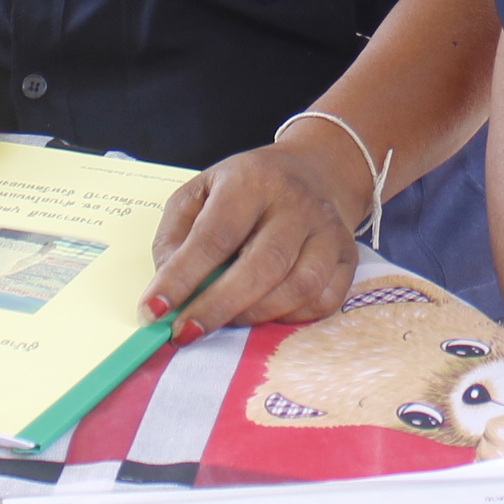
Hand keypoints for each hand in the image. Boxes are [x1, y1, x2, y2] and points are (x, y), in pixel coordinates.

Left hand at [144, 137, 368, 334]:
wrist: (315, 170)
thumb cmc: (246, 188)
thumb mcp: (200, 193)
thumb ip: (176, 236)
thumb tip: (167, 290)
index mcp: (251, 179)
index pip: (215, 235)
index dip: (183, 276)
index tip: (155, 310)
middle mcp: (296, 202)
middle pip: (262, 265)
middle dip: (218, 307)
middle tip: (185, 332)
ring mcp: (328, 230)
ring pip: (297, 288)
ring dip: (254, 317)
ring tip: (225, 321)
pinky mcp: (348, 256)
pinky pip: (323, 301)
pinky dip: (290, 317)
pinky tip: (266, 313)